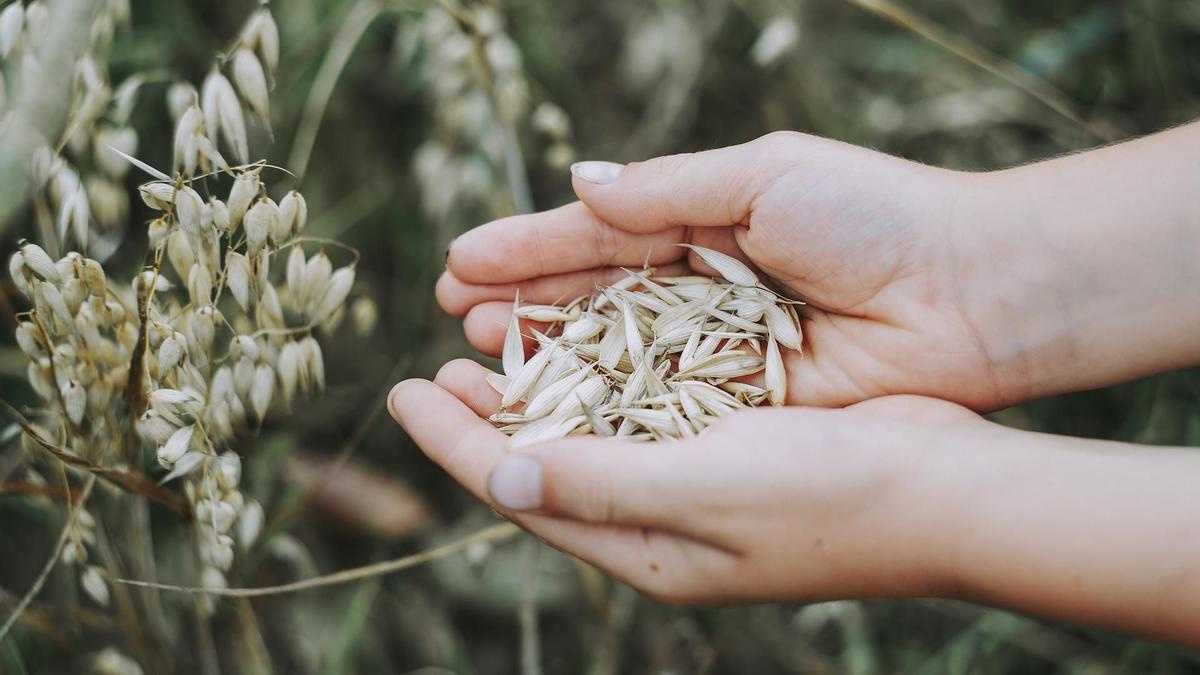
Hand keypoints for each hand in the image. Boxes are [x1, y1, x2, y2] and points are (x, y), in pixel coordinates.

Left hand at [389, 358, 980, 603]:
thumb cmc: (832, 496)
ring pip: (592, 435)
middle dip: (485, 419)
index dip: (454, 444)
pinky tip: (584, 345)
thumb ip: (600, 483)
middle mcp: (662, 522)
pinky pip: (643, 412)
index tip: (400, 392)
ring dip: (538, 392)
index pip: (523, 491)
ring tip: (488, 350)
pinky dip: (602, 379)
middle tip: (433, 369)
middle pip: (547, 465)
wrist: (949, 490)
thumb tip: (498, 474)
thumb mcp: (705, 489)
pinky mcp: (732, 445)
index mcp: (646, 549)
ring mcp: (698, 486)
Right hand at [438, 131, 1021, 409]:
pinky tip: (551, 402)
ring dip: (550, 352)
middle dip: (525, 301)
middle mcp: (702, 287)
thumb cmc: (874, 216)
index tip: (461, 260)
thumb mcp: (763, 177)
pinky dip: (607, 403)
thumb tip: (578, 182)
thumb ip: (665, 190)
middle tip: (455, 313)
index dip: (530, 247)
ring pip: (616, 353)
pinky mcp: (743, 402)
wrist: (971, 294)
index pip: (598, 234)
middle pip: (594, 296)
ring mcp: (718, 349)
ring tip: (483, 350)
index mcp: (705, 220)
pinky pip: (660, 403)